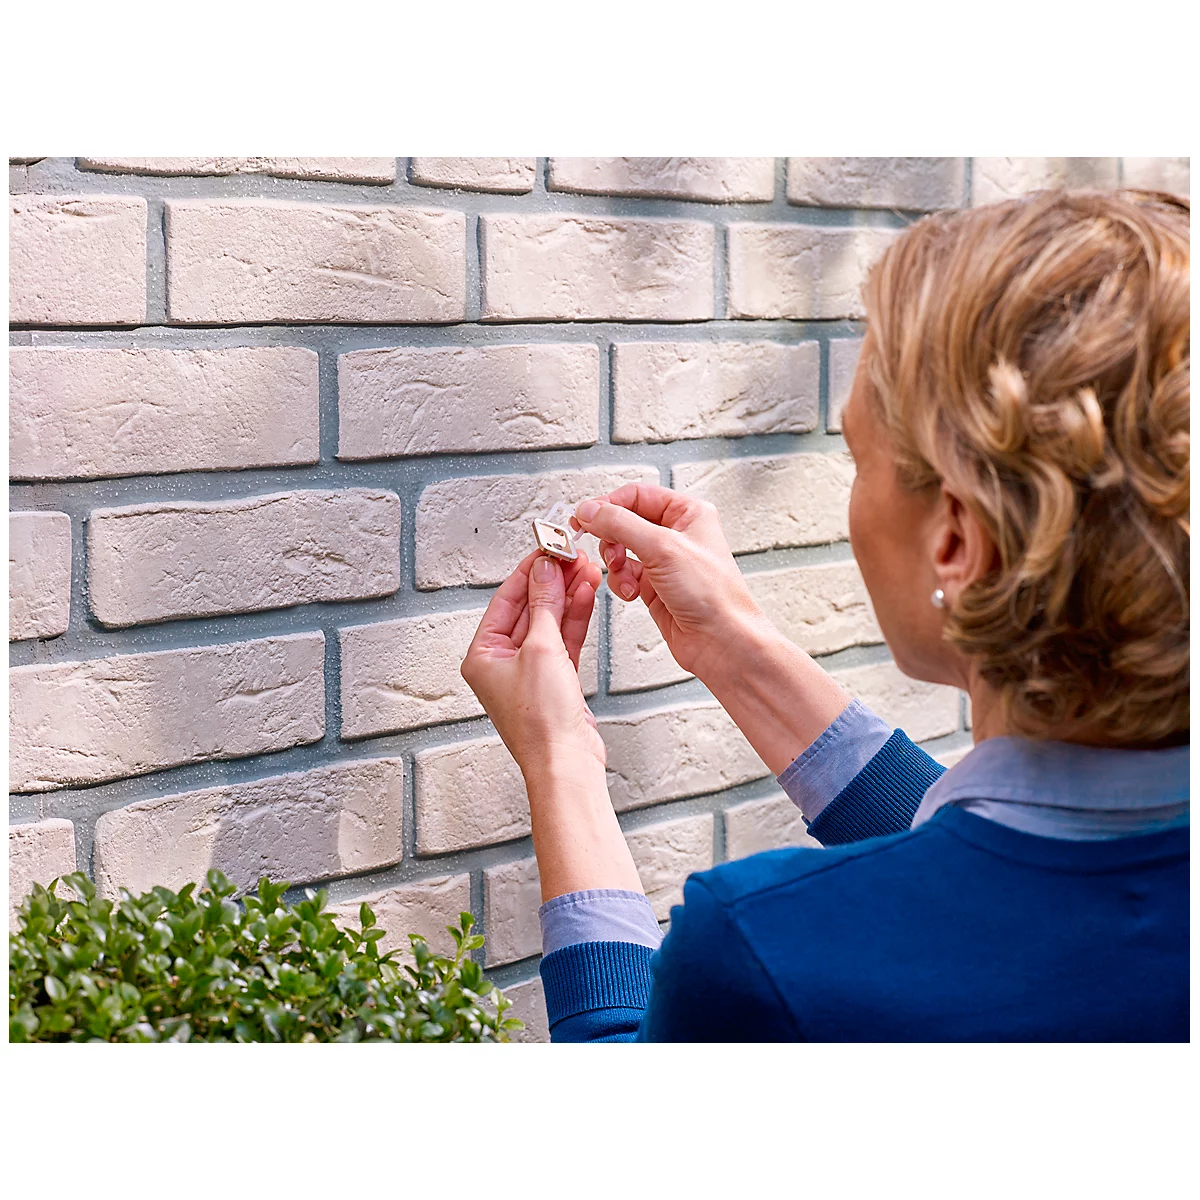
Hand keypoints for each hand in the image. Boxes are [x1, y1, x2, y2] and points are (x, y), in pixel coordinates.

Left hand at [460, 548, 605, 780]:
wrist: (566, 762)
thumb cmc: (541, 722)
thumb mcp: (540, 649)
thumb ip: (544, 604)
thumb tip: (543, 569)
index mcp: (482, 656)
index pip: (505, 599)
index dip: (528, 571)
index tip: (547, 548)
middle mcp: (501, 663)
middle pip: (529, 608)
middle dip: (552, 581)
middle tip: (571, 556)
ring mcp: (529, 671)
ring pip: (549, 622)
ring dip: (567, 596)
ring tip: (586, 569)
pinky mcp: (555, 680)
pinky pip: (563, 639)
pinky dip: (575, 617)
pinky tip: (587, 595)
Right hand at [571, 483, 764, 682]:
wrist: (721, 641)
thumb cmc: (713, 595)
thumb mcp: (662, 548)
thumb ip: (620, 524)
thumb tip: (591, 509)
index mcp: (687, 513)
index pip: (636, 495)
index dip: (608, 505)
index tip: (585, 517)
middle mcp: (676, 534)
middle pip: (625, 522)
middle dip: (611, 538)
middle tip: (607, 549)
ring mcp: (664, 561)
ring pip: (621, 549)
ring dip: (615, 563)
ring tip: (624, 574)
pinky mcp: (654, 586)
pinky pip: (624, 574)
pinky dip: (621, 582)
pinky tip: (631, 593)